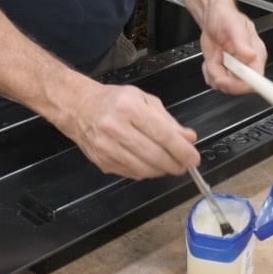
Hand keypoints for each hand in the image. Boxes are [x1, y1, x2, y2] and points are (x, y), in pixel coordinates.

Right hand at [60, 82, 198, 179]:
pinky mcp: (102, 162)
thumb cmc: (114, 101)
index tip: (194, 158)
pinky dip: (146, 172)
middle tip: (185, 166)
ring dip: (162, 171)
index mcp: (129, 107)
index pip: (162, 134)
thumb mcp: (144, 100)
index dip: (181, 149)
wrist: (78, 107)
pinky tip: (151, 165)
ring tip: (170, 165)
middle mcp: (115, 128)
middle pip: (154, 155)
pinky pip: (131, 173)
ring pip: (143, 168)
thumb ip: (168, 120)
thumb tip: (189, 138)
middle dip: (175, 164)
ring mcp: (106, 147)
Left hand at [198, 1, 267, 93]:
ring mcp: (235, 69)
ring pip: (224, 85)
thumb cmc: (225, 16)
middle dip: (222, 77)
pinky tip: (211, 59)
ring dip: (213, 72)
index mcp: (256, 54)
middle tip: (215, 62)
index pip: (257, 79)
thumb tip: (250, 55)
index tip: (226, 80)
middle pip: (239, 86)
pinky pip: (214, 81)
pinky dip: (208, 72)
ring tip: (214, 56)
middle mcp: (248, 64)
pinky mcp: (224, 71)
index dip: (243, 85)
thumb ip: (242, 41)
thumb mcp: (233, 25)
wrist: (212, 17)